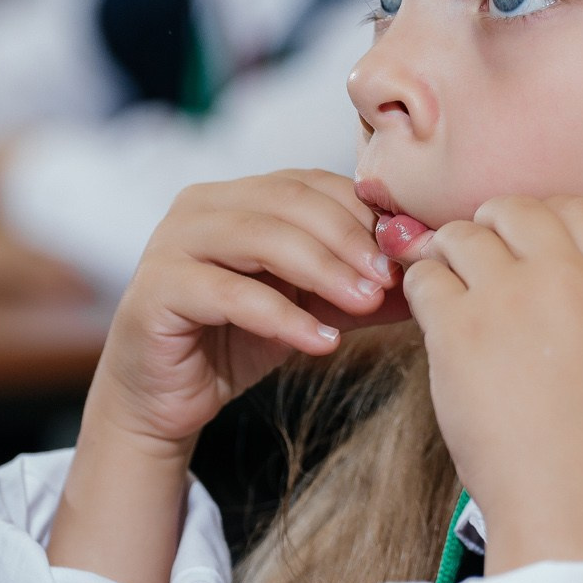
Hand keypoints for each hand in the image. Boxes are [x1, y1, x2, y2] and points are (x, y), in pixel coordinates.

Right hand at [89, 170, 405, 449]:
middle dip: (347, 239)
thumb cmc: (234, 343)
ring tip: (364, 304)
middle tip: (388, 279)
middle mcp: (201, 206)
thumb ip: (356, 287)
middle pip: (289, 201)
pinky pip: (231, 295)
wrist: (163, 399)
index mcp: (236, 196)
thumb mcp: (308, 307)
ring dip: (323, 270)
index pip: (310, 183)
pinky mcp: (157, 289)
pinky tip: (321, 341)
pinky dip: (284, 317)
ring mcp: (172, 242)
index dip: (362, 213)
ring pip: (261, 237)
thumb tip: (425, 274)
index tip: (405, 252)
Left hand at [403, 196, 582, 571]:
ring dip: (447, 255)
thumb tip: (535, 269)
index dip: (542, 217)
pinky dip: (421, 290)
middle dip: (488, 227)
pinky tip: (432, 319)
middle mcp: (564, 277)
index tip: (523, 242)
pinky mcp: (458, 328)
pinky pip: (424, 278)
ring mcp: (508, 298)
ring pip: (461, 236)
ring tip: (448, 288)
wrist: (571, 502)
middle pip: (513, 209)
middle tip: (476, 261)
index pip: (576, 208)